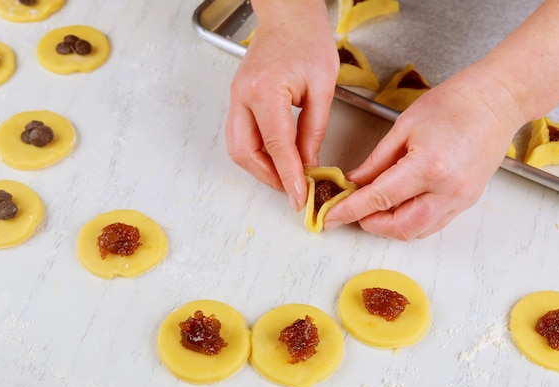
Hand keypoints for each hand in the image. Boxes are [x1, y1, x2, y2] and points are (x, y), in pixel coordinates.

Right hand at [225, 0, 337, 210]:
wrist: (288, 15)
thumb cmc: (308, 40)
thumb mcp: (323, 88)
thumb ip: (313, 131)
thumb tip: (307, 165)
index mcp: (266, 90)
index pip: (275, 145)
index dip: (287, 175)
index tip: (298, 197)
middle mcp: (243, 95)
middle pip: (244, 152)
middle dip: (267, 176)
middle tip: (291, 188)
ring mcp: (236, 97)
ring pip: (238, 147)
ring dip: (260, 167)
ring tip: (286, 176)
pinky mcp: (238, 99)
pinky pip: (240, 135)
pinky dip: (257, 153)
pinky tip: (276, 158)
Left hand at [324, 67, 524, 238]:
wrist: (497, 100)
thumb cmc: (454, 103)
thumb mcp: (404, 127)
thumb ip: (376, 161)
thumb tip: (354, 183)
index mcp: (428, 167)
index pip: (379, 199)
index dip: (350, 211)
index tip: (330, 217)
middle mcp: (447, 190)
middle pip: (399, 226)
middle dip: (370, 224)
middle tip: (352, 210)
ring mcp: (461, 199)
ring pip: (417, 231)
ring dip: (390, 226)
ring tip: (373, 208)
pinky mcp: (468, 201)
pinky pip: (434, 224)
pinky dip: (410, 222)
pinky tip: (398, 206)